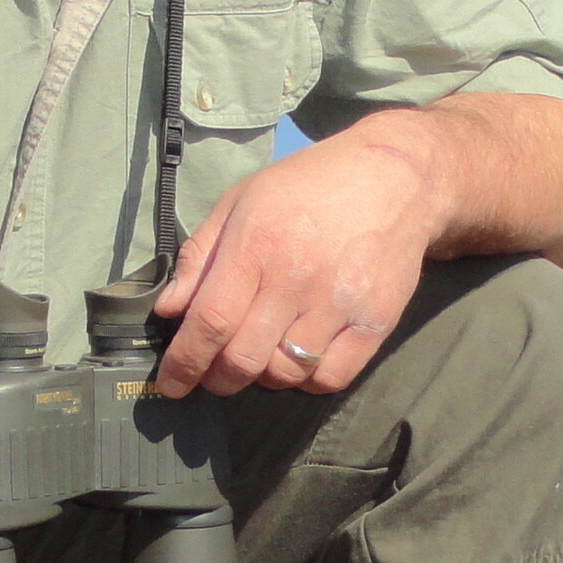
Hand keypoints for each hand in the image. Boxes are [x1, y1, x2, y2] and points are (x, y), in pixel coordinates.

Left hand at [151, 123, 441, 396]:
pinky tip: (300, 360)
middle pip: (243, 358)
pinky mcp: (375, 321)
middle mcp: (296, 278)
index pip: (210, 321)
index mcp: (256, 244)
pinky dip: (307, 381)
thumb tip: (168, 309)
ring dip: (262, 378)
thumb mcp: (241, 202)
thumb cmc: (307, 187)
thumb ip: (200, 256)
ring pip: (285, 374)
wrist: (394, 178)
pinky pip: (331, 377)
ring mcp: (339, 303)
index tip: (171, 384)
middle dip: (218, 379)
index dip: (184, 362)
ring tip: (260, 357)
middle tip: (213, 375)